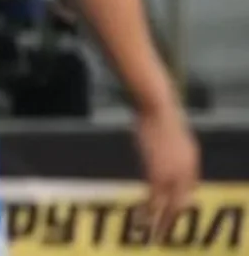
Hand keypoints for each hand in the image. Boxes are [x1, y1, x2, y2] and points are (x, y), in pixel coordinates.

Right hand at [134, 102, 199, 235]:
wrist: (157, 107)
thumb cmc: (159, 113)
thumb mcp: (171, 132)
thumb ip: (171, 147)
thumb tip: (163, 149)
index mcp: (191, 159)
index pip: (190, 187)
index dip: (181, 199)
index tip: (174, 208)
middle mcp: (186, 169)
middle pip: (182, 200)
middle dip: (174, 215)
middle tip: (166, 229)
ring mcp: (173, 171)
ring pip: (169, 202)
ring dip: (162, 218)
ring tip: (155, 230)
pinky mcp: (157, 171)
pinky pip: (155, 196)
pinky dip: (150, 208)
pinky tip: (145, 216)